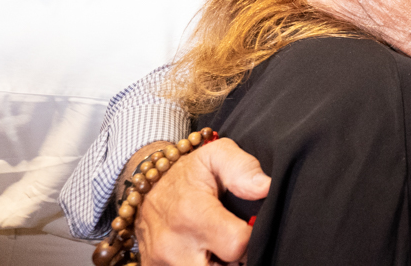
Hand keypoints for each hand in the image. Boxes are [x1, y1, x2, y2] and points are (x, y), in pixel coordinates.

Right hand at [135, 138, 269, 265]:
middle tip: (234, 238)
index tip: (250, 225)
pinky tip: (207, 253)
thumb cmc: (188, 173)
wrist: (145, 187)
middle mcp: (174, 245)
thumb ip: (243, 168)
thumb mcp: (216, 155)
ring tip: (220, 245)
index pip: (237, 244)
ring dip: (221, 264)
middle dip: (235, 258)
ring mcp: (161, 263)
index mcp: (192, 214)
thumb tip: (265, 187)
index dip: (252, 237)